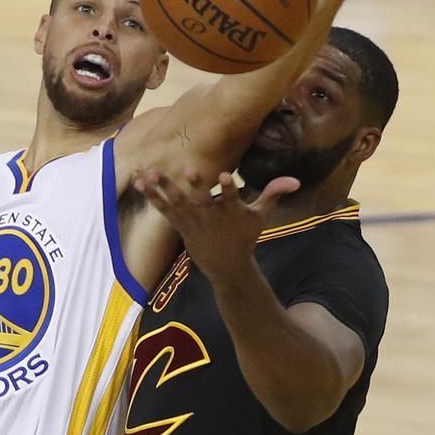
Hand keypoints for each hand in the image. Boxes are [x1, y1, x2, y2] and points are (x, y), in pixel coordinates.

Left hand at [134, 168, 298, 278]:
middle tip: (189, 169)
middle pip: (202, 198)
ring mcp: (194, 220)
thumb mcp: (260, 217)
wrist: (226, 265)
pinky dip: (152, 197)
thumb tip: (295, 179)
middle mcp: (211, 215)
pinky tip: (139, 183)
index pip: (231, 197)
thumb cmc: (244, 237)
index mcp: (231, 211)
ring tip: (151, 171)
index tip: (225, 176)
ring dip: (164, 187)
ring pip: (177, 201)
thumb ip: (272, 194)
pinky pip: (164, 209)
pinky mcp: (180, 224)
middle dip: (196, 185)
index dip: (227, 188)